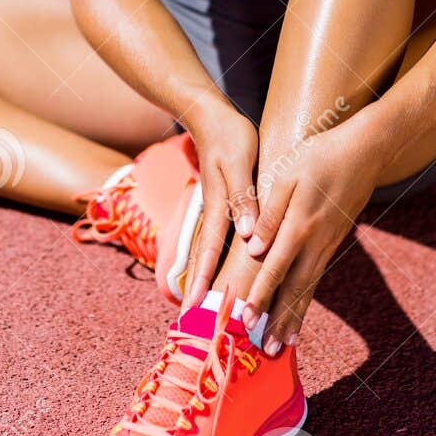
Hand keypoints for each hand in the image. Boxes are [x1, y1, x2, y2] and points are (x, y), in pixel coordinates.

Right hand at [182, 95, 259, 306]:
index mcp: (220, 206)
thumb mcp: (240, 162)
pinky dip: (212, 259)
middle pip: (206, 257)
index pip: (212, 250)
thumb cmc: (230, 137)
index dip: (206, 278)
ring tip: (198, 303)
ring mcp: (217, 210)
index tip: (197, 305)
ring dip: (205, 276)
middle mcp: (216, 213)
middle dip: (198, 287)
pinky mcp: (222, 205)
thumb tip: (246, 235)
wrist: (211, 117)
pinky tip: (215, 271)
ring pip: (210, 251)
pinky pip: (217, 238)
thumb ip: (243, 197)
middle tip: (189, 318)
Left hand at [240, 118, 384, 352]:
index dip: (260, 296)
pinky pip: (317, 277)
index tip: (246, 321)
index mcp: (299, 226)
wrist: (364, 149)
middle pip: (294, 289)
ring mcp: (327, 244)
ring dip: (295, 317)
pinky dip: (307, 299)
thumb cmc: (319, 155)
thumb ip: (270, 213)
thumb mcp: (288, 175)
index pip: (275, 268)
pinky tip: (300, 311)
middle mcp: (315, 242)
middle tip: (266, 350)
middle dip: (278, 321)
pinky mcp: (333, 241)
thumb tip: (254, 247)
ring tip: (283, 345)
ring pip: (308, 287)